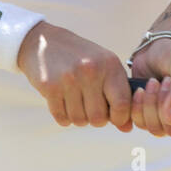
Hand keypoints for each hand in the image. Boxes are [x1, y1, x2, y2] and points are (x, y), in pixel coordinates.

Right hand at [17, 22, 133, 133]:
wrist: (43, 42)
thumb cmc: (80, 58)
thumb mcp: (104, 67)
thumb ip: (119, 95)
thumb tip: (127, 128)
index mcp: (110, 64)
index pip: (122, 104)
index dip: (119, 117)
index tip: (113, 116)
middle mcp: (90, 70)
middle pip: (99, 118)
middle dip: (95, 119)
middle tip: (91, 107)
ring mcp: (69, 78)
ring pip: (79, 120)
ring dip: (78, 117)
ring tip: (76, 101)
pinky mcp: (50, 86)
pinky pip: (61, 117)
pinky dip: (63, 116)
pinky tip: (63, 101)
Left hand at [128, 37, 170, 145]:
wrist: (154, 49)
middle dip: (165, 105)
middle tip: (166, 81)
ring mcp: (165, 119)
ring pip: (155, 128)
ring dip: (151, 105)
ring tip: (153, 82)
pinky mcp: (147, 115)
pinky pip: (140, 123)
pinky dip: (138, 106)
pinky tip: (140, 89)